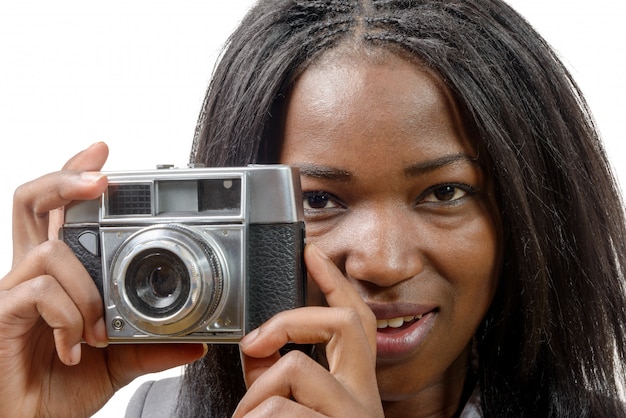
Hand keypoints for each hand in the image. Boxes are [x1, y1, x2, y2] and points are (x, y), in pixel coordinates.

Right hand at [0, 142, 204, 417]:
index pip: (60, 213)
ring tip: (96, 332)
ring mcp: (11, 292)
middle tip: (101, 178)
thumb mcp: (118, 362)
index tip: (102, 152)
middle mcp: (32, 275)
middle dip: (65, 178)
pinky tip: (75, 347)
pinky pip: (38, 292)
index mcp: (59, 277)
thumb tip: (197, 343)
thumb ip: (151, 347)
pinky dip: (68, 317)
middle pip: (32, 202)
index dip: (73, 177)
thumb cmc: (61, 388)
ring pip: (51, 250)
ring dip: (86, 290)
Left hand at [234, 243, 383, 416]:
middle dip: (288, 323)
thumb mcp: (295, 410)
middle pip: (344, 323)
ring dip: (256, 394)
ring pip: (296, 367)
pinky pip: (277, 407)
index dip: (335, 281)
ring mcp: (353, 414)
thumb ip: (276, 375)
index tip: (312, 251)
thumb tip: (256, 348)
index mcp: (357, 389)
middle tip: (253, 346)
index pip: (356, 322)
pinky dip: (250, 417)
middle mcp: (365, 399)